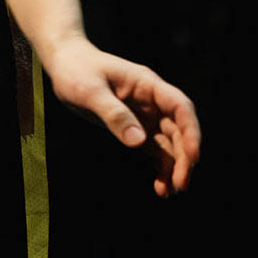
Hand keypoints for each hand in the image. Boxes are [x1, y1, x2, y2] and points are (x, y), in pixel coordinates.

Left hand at [44, 36, 200, 197]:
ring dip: (173, 167)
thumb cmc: (76, 70)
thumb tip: (138, 141)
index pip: (180, 107)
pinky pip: (155, 149)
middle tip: (180, 186)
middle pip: (179, 130)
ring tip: (167, 192)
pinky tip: (160, 186)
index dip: (191, 131)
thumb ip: (113, 113)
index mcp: (146, 84)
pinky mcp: (136, 127)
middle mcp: (152, 101)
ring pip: (170, 143)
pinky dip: (160, 167)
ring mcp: (146, 115)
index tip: (193, 157)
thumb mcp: (90, 90)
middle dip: (183, 158)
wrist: (64, 65)